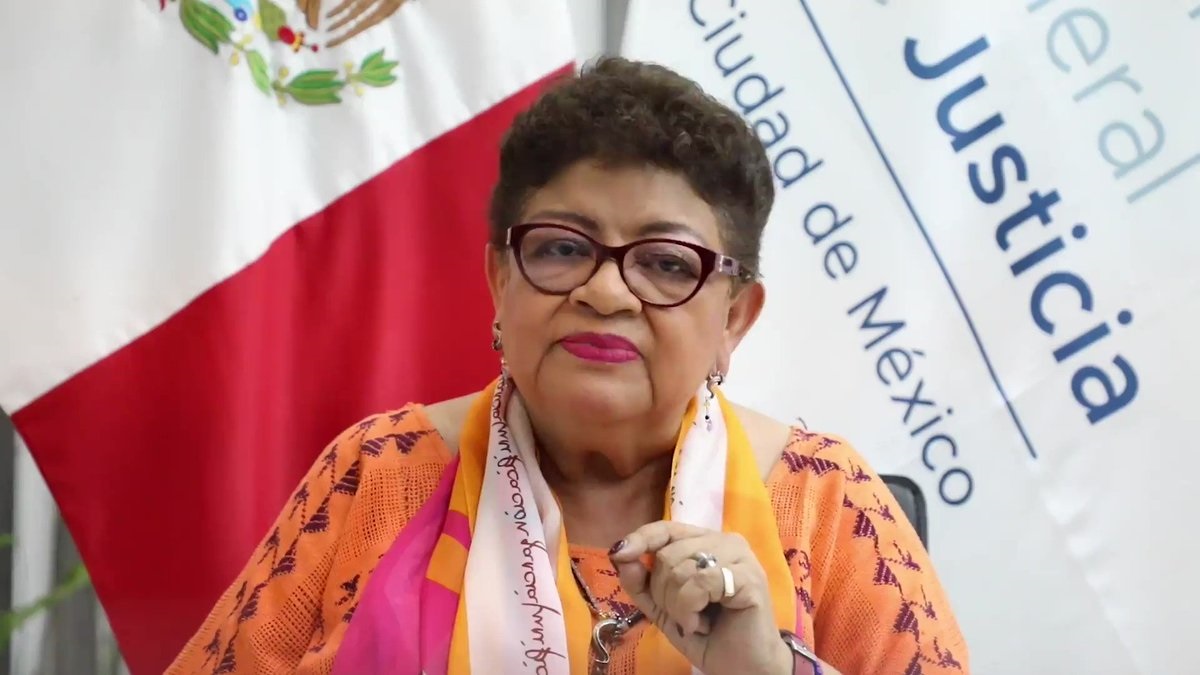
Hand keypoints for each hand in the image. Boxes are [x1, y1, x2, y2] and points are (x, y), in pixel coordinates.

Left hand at [609, 521, 794, 674]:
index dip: (641, 538)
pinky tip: (702, 624)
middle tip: (683, 616)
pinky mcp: (749, 577)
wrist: (742, 668)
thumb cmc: (708, 635)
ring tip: (695, 621)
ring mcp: (741, 557)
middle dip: (663, 593)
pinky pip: (700, 583)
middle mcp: (725, 541)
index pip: (666, 528)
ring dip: (677, 606)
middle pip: (668, 553)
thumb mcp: (664, 608)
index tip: (619, 554)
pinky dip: (690, 609)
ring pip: (681, 568)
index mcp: (705, 542)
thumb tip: (621, 556)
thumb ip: (642, 582)